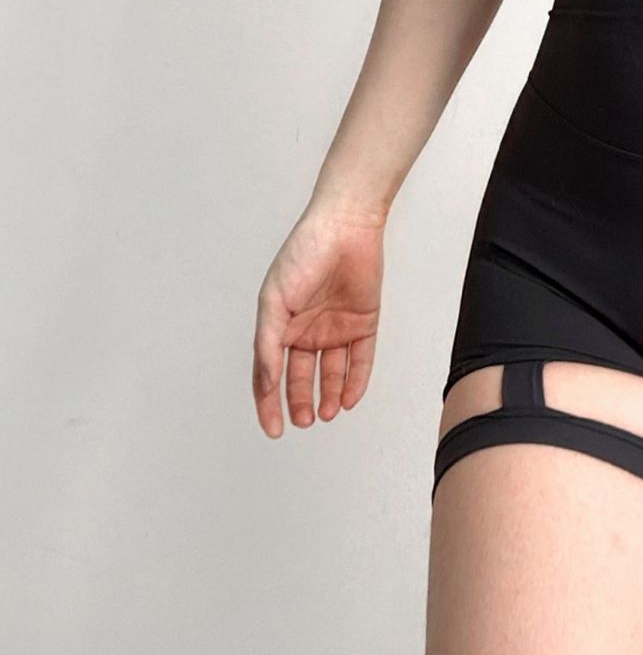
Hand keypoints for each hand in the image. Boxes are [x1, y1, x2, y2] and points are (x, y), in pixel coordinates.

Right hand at [252, 201, 385, 438]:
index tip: (273, 428)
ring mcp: (336, 327)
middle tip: (302, 421)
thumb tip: (266, 381)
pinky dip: (355, 380)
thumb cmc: (303, 253)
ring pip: (332, 372)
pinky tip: (348, 398)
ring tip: (325, 413)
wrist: (345, 226)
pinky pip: (361, 358)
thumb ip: (268, 344)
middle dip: (300, 402)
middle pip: (302, 377)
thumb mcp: (274, 301)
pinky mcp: (364, 322)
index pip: (270, 372)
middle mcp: (308, 329)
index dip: (268, 402)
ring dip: (328, 395)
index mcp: (280, 325)